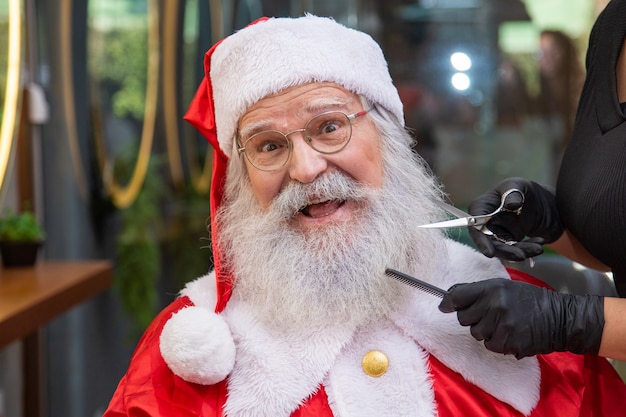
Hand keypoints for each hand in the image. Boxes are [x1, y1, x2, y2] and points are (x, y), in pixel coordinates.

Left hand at [438, 278, 604, 358]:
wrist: (560, 318)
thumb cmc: (530, 300)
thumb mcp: (504, 287)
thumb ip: (478, 291)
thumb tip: (448, 298)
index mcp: (493, 288)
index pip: (458, 295)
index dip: (448, 302)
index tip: (444, 306)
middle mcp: (496, 305)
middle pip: (464, 318)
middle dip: (472, 318)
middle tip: (489, 315)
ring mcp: (503, 325)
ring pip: (476, 333)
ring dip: (486, 332)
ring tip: (503, 324)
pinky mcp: (509, 342)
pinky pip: (490, 345)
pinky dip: (497, 343)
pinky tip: (510, 334)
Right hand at [468, 177, 563, 261]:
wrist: (542, 200)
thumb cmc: (523, 189)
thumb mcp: (518, 185)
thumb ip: (513, 193)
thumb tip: (512, 204)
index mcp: (481, 207)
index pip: (475, 226)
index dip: (481, 241)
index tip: (490, 253)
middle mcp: (485, 223)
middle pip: (489, 242)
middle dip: (505, 251)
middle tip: (521, 255)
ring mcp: (497, 234)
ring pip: (504, 249)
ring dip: (520, 252)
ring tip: (538, 248)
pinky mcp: (509, 242)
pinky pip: (516, 250)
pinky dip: (528, 250)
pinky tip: (540, 241)